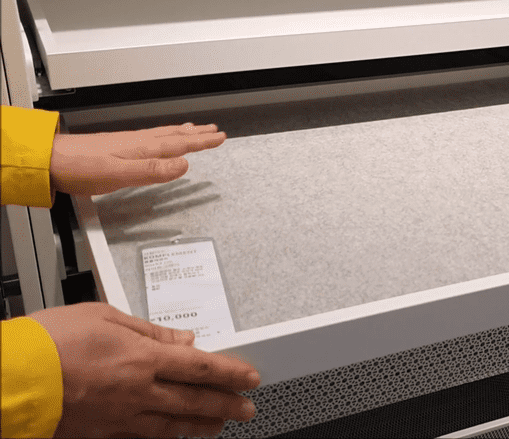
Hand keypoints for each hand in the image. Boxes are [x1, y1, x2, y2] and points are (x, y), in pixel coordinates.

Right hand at [30, 302, 259, 437]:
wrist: (9, 380)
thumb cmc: (48, 343)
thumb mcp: (104, 317)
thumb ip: (148, 330)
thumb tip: (181, 339)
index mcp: (143, 358)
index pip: (203, 367)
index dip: (232, 373)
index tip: (250, 376)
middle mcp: (139, 391)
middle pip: (196, 401)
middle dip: (227, 405)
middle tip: (247, 407)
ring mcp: (122, 417)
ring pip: (174, 425)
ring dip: (202, 425)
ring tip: (220, 425)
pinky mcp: (103, 434)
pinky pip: (144, 437)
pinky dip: (166, 436)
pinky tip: (175, 435)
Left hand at [50, 123, 226, 195]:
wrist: (50, 160)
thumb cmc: (80, 168)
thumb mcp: (119, 174)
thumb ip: (153, 171)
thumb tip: (184, 165)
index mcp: (142, 149)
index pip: (179, 144)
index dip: (201, 142)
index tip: (219, 138)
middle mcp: (137, 142)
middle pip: (174, 135)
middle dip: (196, 134)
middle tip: (215, 131)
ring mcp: (127, 143)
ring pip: (163, 135)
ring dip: (182, 132)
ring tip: (195, 130)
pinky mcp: (117, 147)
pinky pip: (151, 138)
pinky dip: (164, 136)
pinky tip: (159, 140)